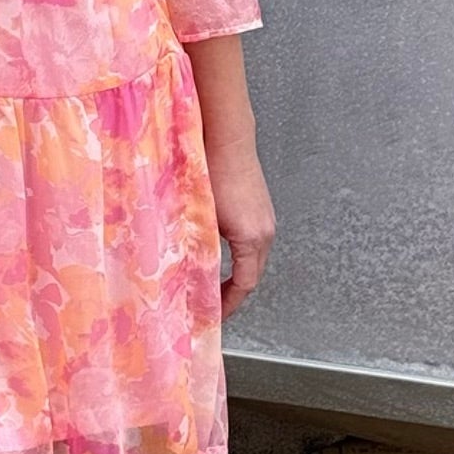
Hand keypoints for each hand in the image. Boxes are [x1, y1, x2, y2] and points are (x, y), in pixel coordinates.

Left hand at [207, 141, 273, 319]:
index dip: (228, 304)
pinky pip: (252, 242)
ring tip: (212, 282)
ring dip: (235, 273)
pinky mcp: (260, 208)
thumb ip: (198, 248)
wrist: (226, 138)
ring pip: (253, 258)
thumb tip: (187, 274)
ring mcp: (265, 219)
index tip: (213, 315)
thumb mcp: (200, 218)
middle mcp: (265, 231)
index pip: (245, 285)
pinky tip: (218, 253)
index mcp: (252, 239)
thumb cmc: (212, 172)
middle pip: (252, 274)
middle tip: (210, 304)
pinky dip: (238, 255)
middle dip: (232, 293)